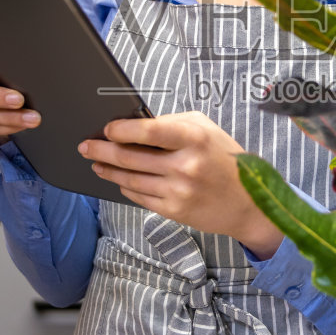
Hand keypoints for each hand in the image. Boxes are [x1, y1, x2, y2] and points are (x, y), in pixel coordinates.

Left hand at [80, 110, 283, 258]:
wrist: (249, 202)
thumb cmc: (226, 160)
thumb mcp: (207, 130)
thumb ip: (174, 124)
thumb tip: (136, 124)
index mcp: (194, 138)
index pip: (148, 130)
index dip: (121, 129)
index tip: (106, 129)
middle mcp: (185, 165)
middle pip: (130, 156)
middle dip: (101, 150)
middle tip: (86, 146)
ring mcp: (178, 190)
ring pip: (130, 178)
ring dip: (108, 170)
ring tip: (96, 163)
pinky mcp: (174, 210)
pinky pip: (139, 197)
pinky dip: (125, 186)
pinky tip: (118, 179)